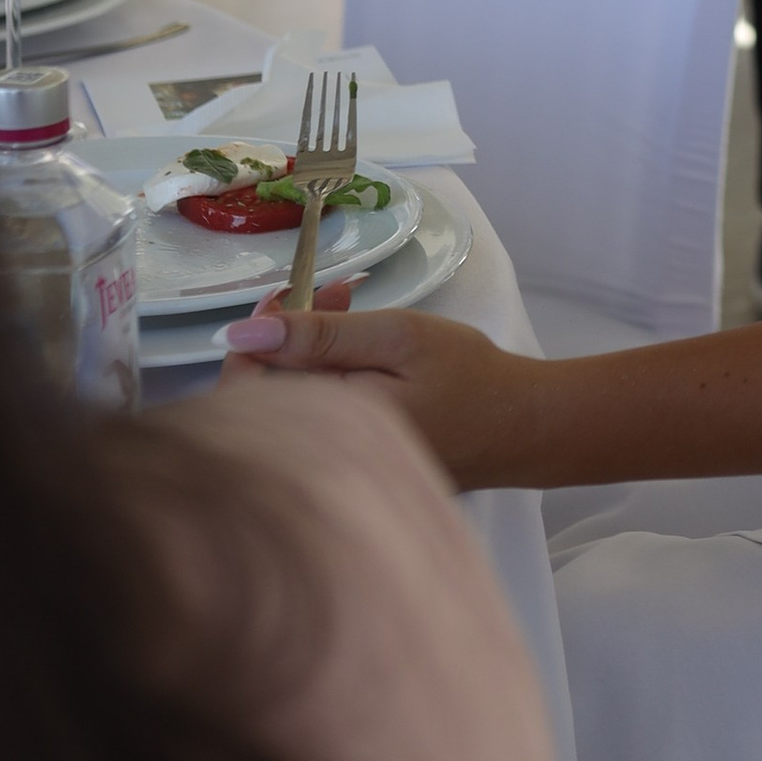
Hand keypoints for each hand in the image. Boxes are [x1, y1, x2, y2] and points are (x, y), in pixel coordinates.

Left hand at [222, 288, 544, 488]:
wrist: (524, 427)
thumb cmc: (467, 377)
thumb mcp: (396, 337)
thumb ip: (319, 335)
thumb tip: (238, 335)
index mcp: (322, 427)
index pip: (241, 392)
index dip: (252, 338)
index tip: (285, 297)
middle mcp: (318, 458)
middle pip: (264, 398)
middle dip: (286, 337)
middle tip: (332, 294)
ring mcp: (336, 466)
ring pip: (293, 404)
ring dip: (308, 352)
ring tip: (349, 305)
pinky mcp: (354, 466)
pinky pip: (319, 419)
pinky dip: (329, 378)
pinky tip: (359, 349)